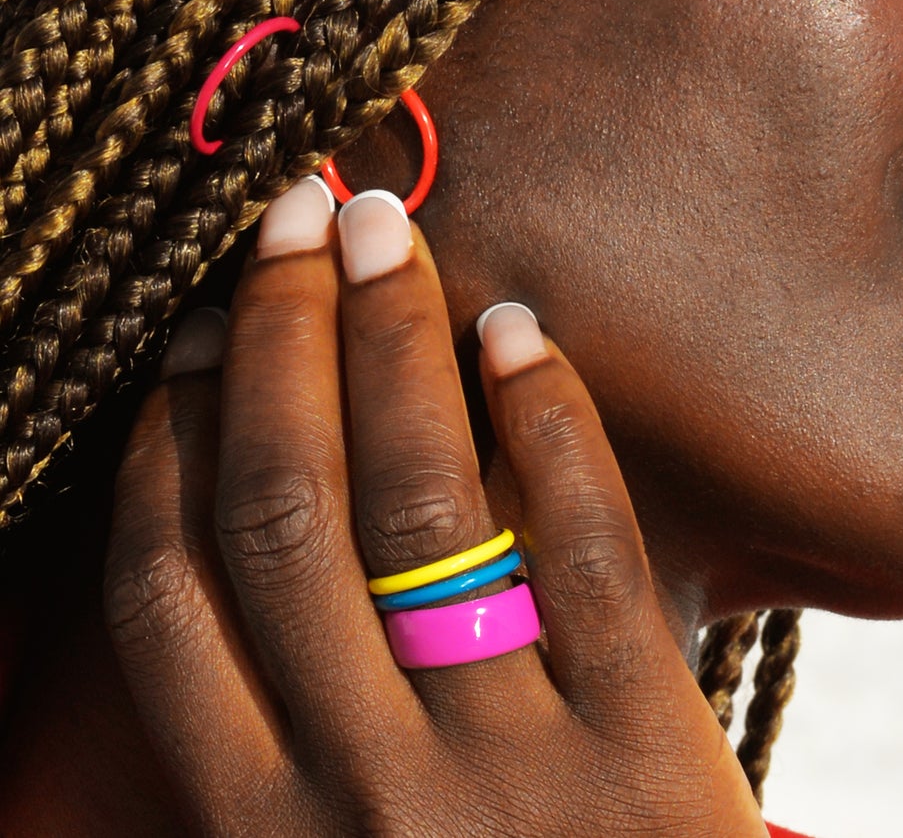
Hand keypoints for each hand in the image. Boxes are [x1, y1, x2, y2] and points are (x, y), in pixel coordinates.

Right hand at [104, 177, 765, 836]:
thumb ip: (279, 745)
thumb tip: (226, 551)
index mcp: (261, 827)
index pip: (169, 598)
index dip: (168, 442)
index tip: (195, 335)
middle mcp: (360, 787)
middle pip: (285, 513)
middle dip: (278, 342)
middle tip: (290, 215)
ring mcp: (505, 763)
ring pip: (419, 508)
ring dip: (391, 348)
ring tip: (383, 233)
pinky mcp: (644, 747)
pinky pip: (587, 547)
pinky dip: (548, 422)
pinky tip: (518, 328)